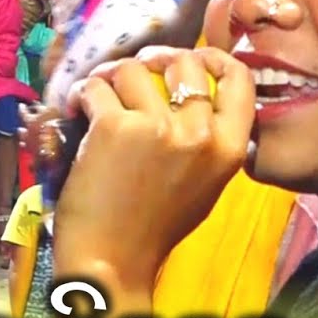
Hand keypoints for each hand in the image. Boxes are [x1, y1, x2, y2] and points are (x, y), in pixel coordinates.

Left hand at [52, 46, 254, 287]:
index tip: (187, 57)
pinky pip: (97, 87)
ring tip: (100, 97)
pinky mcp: (114, 129)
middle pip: (183, 62)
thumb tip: (190, 90)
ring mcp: (157, 128)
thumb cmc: (155, 227)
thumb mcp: (206, 183)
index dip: (212, 57)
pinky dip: (83, 95)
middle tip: (131, 75)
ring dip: (111, 78)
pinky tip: (79, 110)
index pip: (238, 78)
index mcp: (230, 148)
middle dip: (153, 62)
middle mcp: (199, 133)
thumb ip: (209, 138)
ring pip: (134, 68)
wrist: (113, 261)